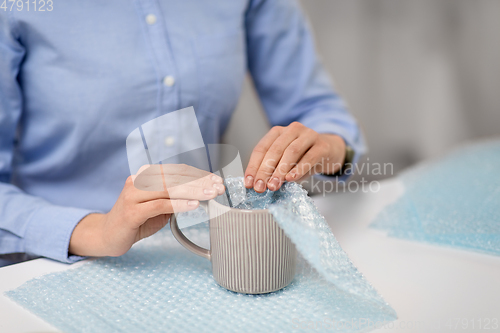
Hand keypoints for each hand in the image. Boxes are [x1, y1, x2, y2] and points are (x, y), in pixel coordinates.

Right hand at [69, 164, 224, 256]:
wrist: (108, 235)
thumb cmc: (136, 220)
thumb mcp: (160, 207)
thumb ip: (176, 198)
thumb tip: (202, 194)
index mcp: (146, 176)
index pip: (177, 171)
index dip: (198, 175)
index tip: (216, 181)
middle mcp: (138, 180)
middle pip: (175, 177)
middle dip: (200, 182)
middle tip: (218, 187)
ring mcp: (133, 194)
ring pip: (168, 188)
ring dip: (193, 191)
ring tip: (211, 195)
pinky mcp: (131, 211)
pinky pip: (159, 204)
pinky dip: (178, 204)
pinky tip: (192, 206)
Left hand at [244, 122, 345, 192]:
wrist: (329, 151)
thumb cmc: (303, 157)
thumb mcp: (285, 162)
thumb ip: (273, 170)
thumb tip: (259, 184)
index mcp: (277, 132)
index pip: (261, 148)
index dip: (253, 166)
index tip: (249, 183)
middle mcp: (292, 130)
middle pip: (274, 150)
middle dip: (265, 170)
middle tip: (260, 187)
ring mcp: (308, 135)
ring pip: (291, 152)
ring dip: (280, 171)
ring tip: (273, 185)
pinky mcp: (322, 145)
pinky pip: (309, 157)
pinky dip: (299, 169)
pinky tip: (291, 179)